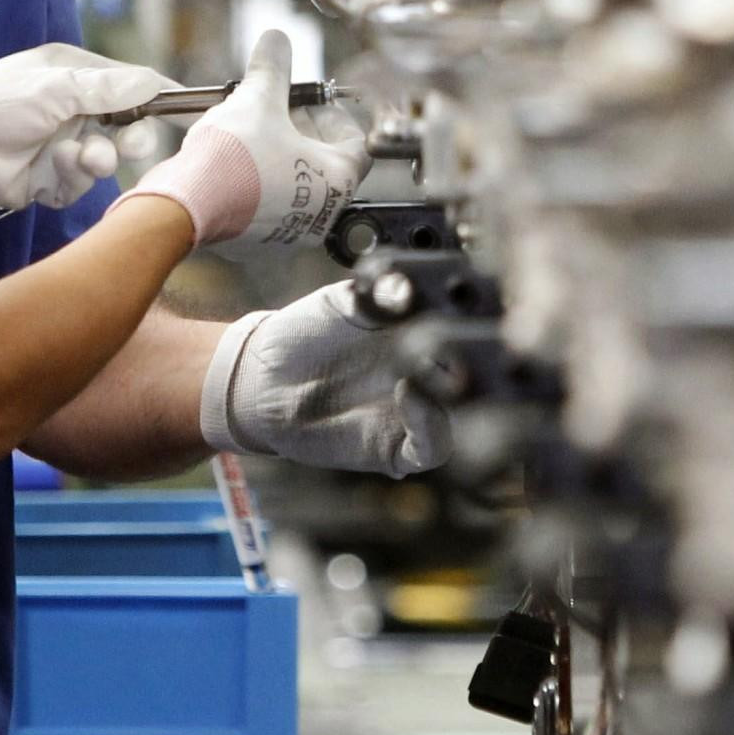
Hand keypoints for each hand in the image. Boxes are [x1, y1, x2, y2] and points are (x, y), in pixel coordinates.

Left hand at [0, 42, 166, 212]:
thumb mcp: (56, 87)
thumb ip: (109, 88)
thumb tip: (154, 83)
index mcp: (73, 76)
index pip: (128, 85)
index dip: (155, 97)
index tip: (184, 107)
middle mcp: (71, 110)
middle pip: (125, 127)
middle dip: (131, 137)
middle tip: (130, 145)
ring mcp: (61, 145)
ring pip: (106, 160)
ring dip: (96, 159)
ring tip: (80, 158)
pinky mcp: (50, 179)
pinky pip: (81, 186)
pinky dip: (71, 180)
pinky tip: (51, 170)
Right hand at [132, 31, 368, 248]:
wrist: (186, 205)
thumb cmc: (234, 158)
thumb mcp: (256, 100)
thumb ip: (272, 69)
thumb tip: (276, 40)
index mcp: (337, 181)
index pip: (356, 142)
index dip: (332, 114)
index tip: (309, 100)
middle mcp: (321, 214)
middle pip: (323, 163)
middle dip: (301, 131)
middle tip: (277, 110)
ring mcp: (289, 233)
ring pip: (293, 185)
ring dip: (278, 156)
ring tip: (252, 130)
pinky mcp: (258, 243)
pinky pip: (266, 205)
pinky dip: (257, 181)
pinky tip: (234, 159)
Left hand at [201, 280, 450, 476]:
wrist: (261, 379)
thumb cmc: (305, 335)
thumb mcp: (343, 303)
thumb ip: (378, 294)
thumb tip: (406, 286)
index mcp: (423, 337)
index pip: (465, 331)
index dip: (470, 322)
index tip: (462, 307)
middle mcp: (427, 376)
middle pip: (472, 374)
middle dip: (471, 358)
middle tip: (456, 338)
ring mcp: (415, 414)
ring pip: (460, 414)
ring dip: (454, 392)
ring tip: (425, 365)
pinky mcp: (397, 448)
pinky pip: (430, 447)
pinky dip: (429, 424)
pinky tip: (407, 393)